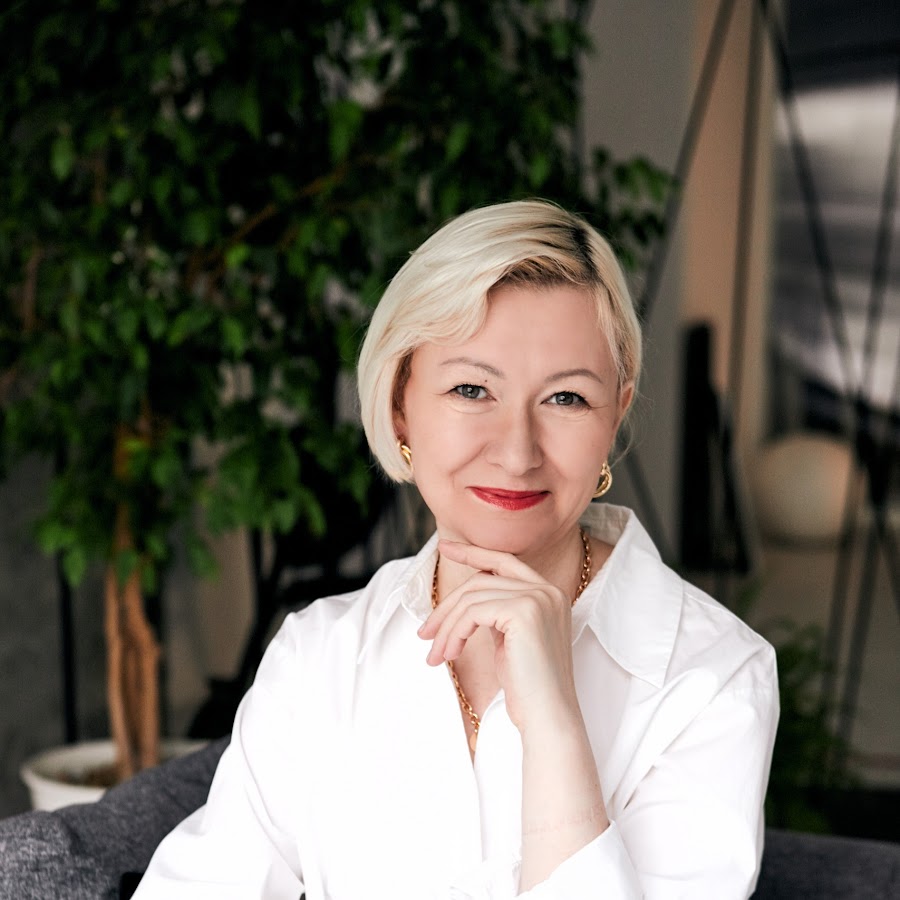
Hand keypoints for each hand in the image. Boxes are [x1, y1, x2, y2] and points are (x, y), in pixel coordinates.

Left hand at [418, 539, 580, 733]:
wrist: (548, 717)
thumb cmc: (527, 687)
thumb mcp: (509, 639)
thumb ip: (495, 612)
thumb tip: (460, 602)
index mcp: (548, 593)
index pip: (503, 562)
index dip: (472, 552)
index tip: (444, 547)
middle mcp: (547, 590)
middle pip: (480, 581)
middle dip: (446, 607)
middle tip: (424, 634)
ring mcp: (538, 598)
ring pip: (472, 598)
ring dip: (446, 627)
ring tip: (436, 654)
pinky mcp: (524, 611)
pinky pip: (473, 612)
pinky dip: (454, 633)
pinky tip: (451, 654)